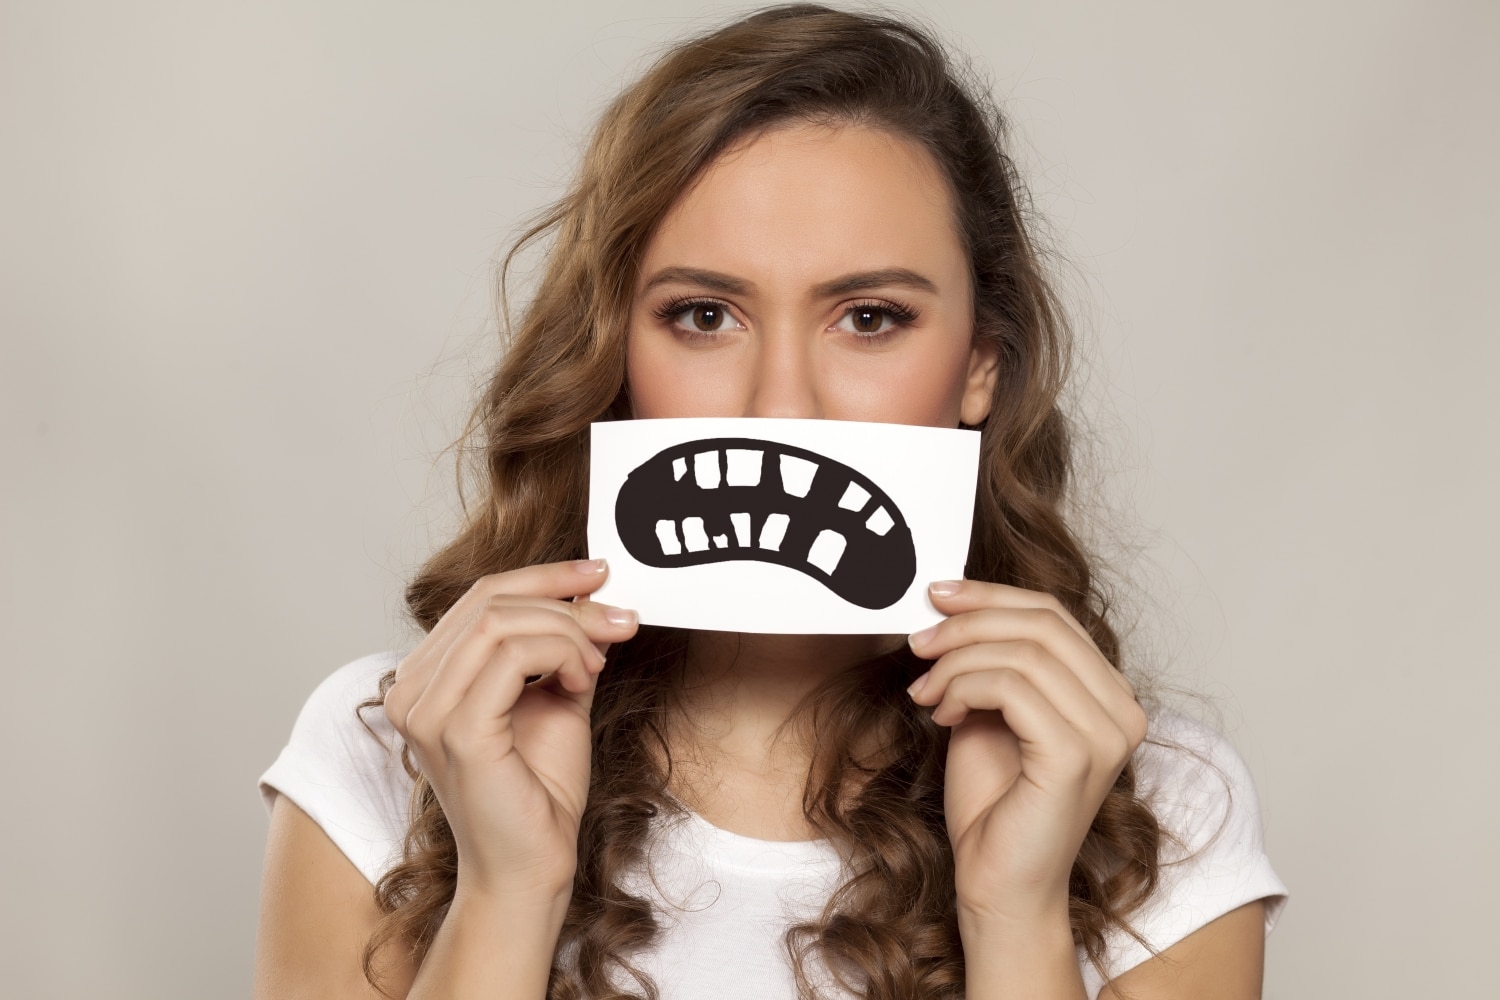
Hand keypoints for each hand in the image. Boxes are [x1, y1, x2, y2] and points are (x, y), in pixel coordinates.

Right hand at [382, 559, 638, 899]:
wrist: (533, 866)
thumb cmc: (538, 792)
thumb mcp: (554, 697)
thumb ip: (561, 647)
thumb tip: (593, 595)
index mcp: (426, 677)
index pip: (479, 597)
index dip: (544, 576)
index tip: (600, 573)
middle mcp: (411, 689)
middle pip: (489, 599)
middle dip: (565, 599)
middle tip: (619, 620)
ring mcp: (426, 710)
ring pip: (500, 620)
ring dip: (567, 630)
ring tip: (597, 664)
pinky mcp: (455, 730)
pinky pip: (510, 655)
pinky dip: (559, 653)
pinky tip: (582, 680)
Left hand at [905, 580, 1146, 923]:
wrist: (997, 884)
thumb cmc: (993, 805)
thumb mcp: (989, 711)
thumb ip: (989, 661)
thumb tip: (950, 604)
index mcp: (1109, 694)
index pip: (1054, 614)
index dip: (991, 595)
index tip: (937, 595)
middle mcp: (1122, 710)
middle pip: (1042, 622)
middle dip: (968, 621)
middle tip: (918, 641)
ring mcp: (1105, 734)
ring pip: (1023, 652)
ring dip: (957, 661)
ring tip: (924, 690)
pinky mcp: (1075, 756)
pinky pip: (1012, 688)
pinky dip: (965, 688)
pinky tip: (942, 713)